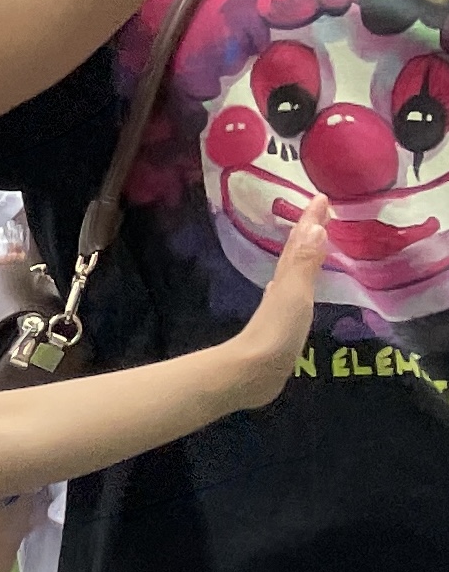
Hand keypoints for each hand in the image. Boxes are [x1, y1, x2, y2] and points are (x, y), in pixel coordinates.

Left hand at [225, 207, 332, 405]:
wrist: (252, 372)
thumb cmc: (276, 331)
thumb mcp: (295, 293)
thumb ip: (305, 263)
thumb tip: (315, 227)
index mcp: (286, 279)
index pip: (301, 243)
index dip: (310, 221)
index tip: (320, 199)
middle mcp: (280, 289)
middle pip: (295, 255)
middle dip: (307, 234)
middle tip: (318, 215)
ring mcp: (278, 309)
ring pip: (291, 274)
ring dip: (301, 257)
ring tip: (310, 245)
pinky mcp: (279, 329)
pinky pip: (290, 298)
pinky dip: (293, 287)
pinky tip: (287, 291)